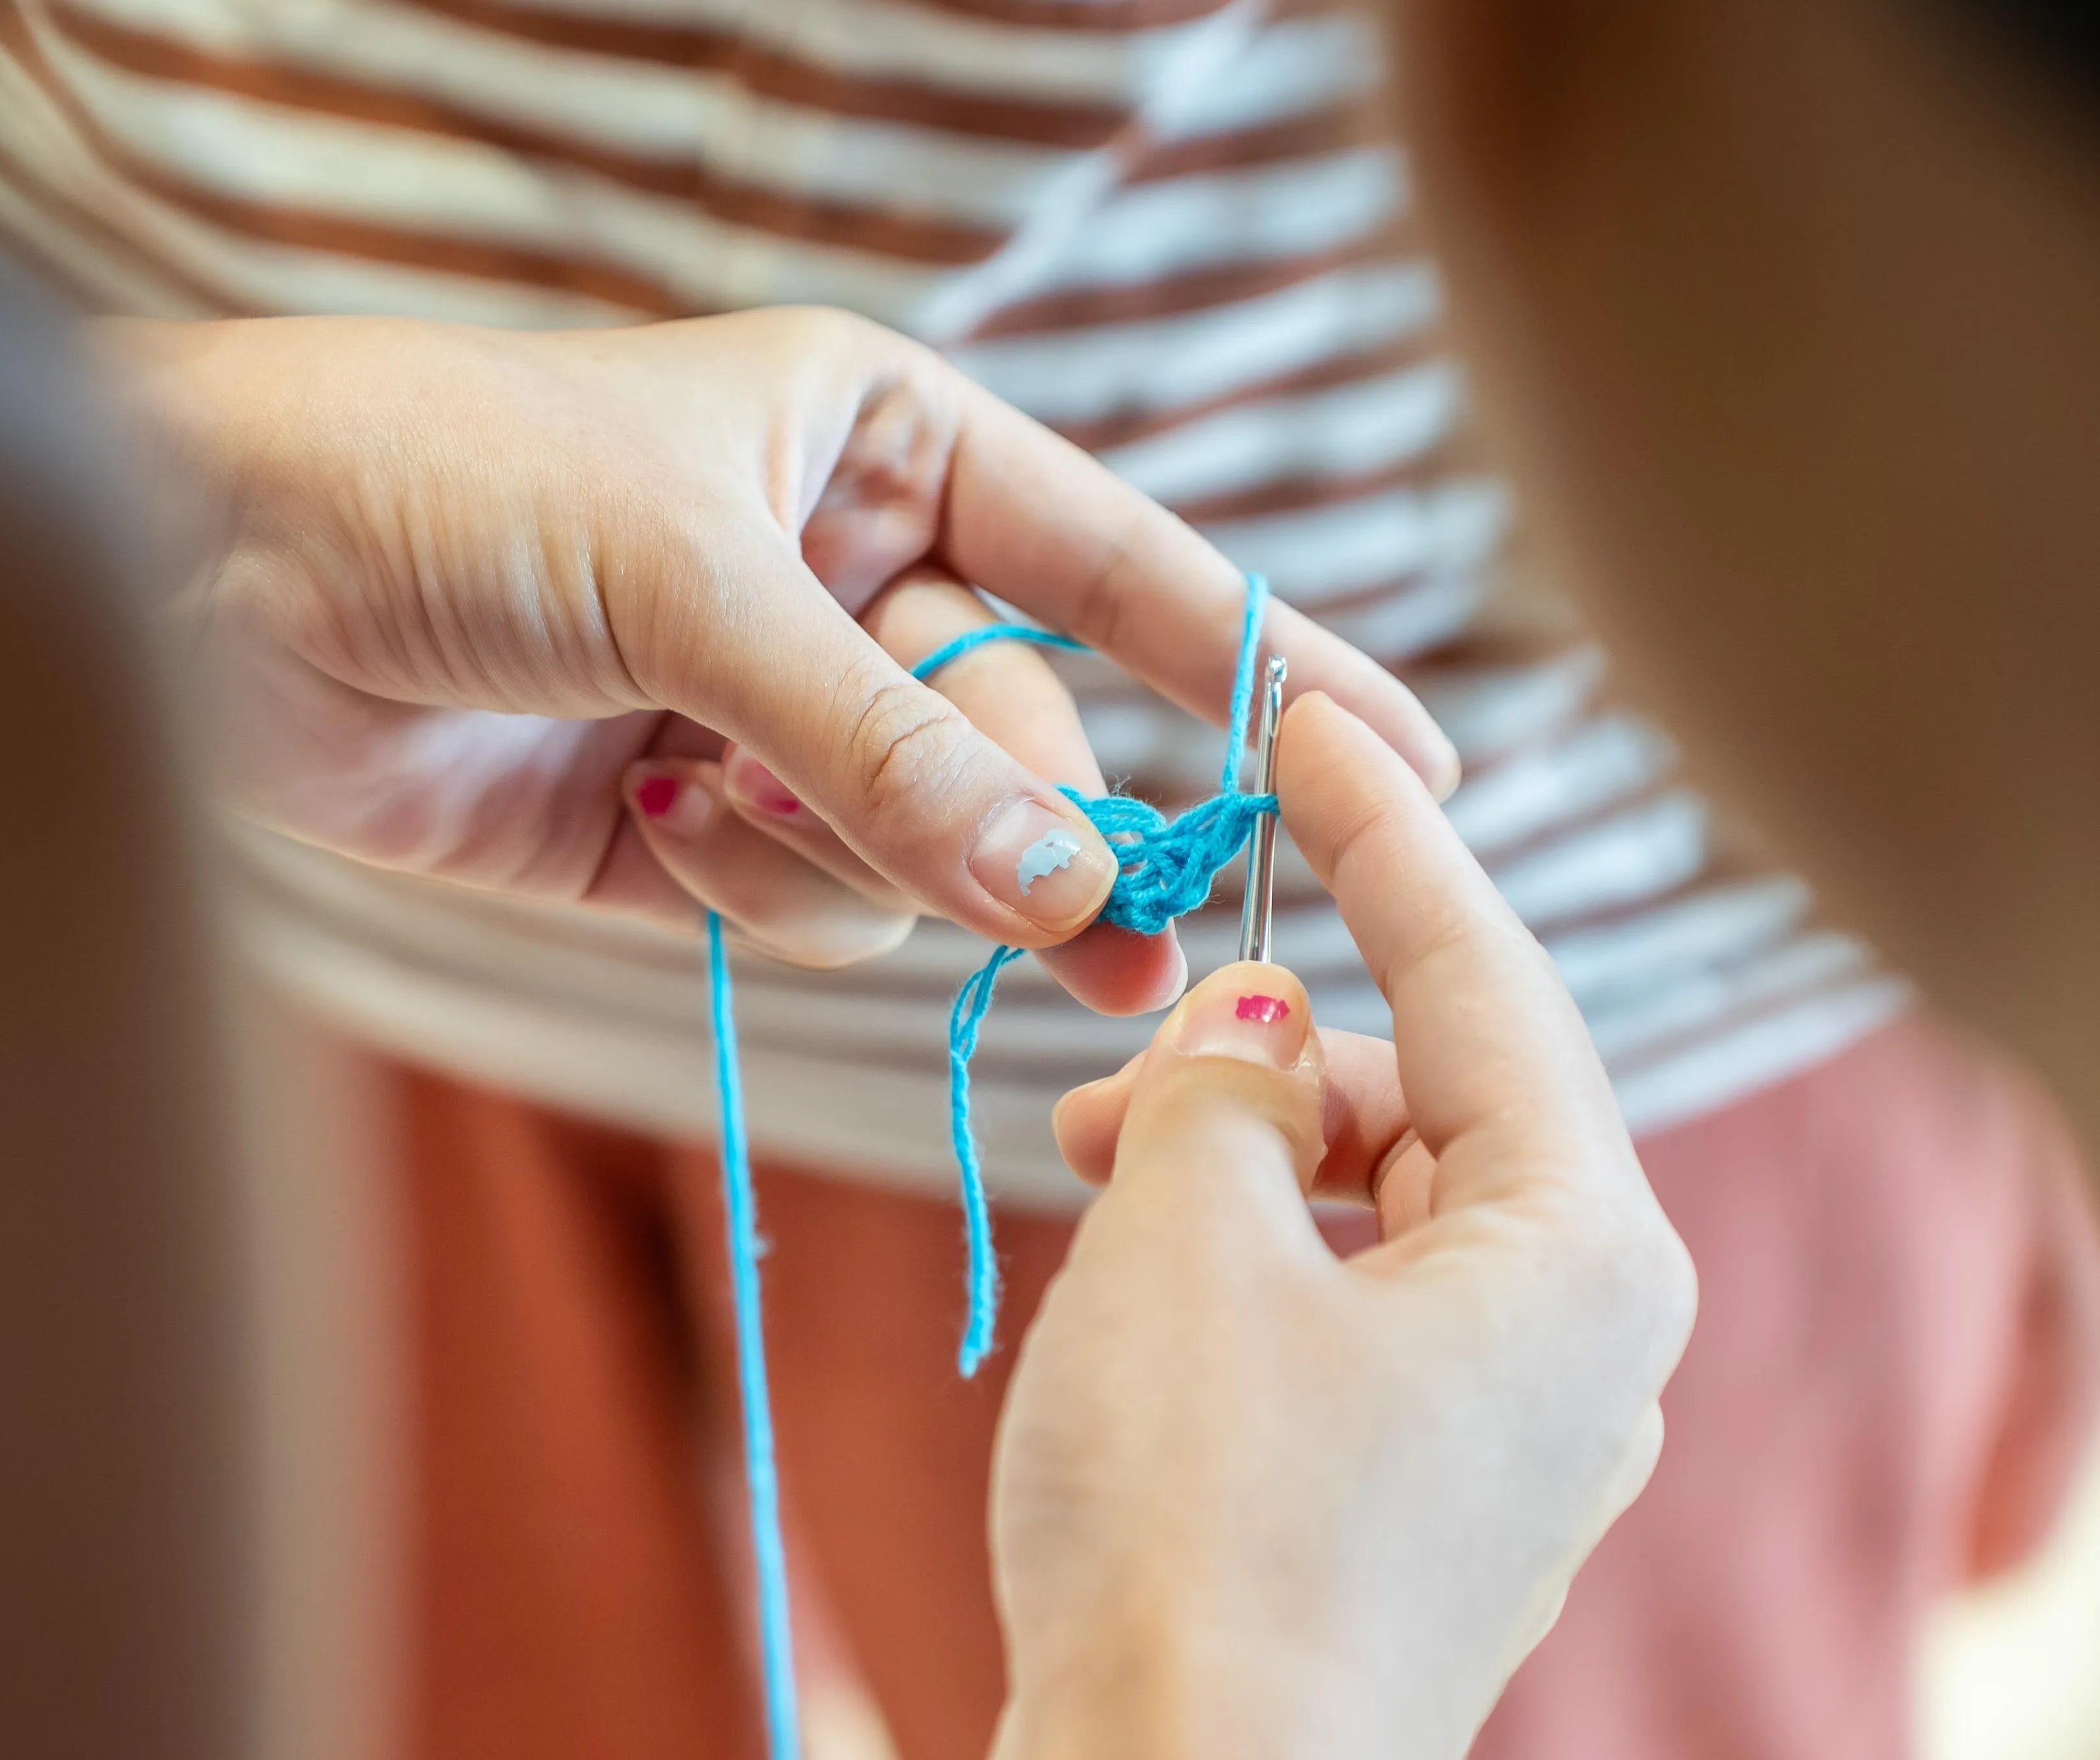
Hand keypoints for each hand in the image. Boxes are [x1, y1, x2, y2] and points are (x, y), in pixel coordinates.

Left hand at [104, 309, 1454, 1011]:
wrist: (206, 577)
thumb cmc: (443, 481)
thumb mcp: (692, 581)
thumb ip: (887, 746)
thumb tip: (1073, 888)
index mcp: (878, 447)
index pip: (1117, 561)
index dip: (1263, 660)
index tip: (1415, 758)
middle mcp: (843, 582)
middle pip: (1030, 740)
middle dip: (1038, 825)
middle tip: (1116, 939)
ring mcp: (768, 719)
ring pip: (927, 847)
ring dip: (854, 855)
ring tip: (710, 801)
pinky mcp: (682, 841)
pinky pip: (813, 910)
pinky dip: (759, 895)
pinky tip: (646, 825)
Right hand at [990, 695, 1695, 1759]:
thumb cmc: (1197, 1521)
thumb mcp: (1190, 1239)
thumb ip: (1231, 1087)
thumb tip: (1260, 1026)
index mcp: (1584, 1251)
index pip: (1488, 977)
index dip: (1379, 837)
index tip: (1302, 717)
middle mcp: (1591, 1340)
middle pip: (1436, 1098)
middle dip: (1274, 1053)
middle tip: (1112, 1071)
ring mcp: (1516, 1432)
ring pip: (1384, 1207)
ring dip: (1245, 1159)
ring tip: (1100, 1173)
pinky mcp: (1431, 1498)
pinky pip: (1358, 1308)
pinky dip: (1255, 1256)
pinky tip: (1148, 1278)